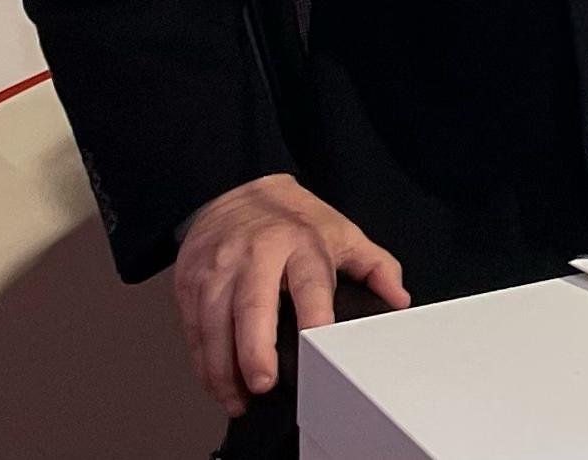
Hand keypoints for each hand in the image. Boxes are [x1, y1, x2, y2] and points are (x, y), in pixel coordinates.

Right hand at [170, 174, 406, 416]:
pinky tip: (216, 383)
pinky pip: (193, 327)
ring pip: (214, 324)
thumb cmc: (294, 220)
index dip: (314, 315)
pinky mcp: (188, 280)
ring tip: (237, 398)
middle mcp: (254, 255)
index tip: (317, 345)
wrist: (235, 189)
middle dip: (255, 350)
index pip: (309, 283)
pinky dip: (202, 360)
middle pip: (253, 307)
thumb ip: (374, 266)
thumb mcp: (341, 232)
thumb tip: (399, 300)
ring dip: (223, 367)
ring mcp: (217, 267)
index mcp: (300, 242)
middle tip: (263, 383)